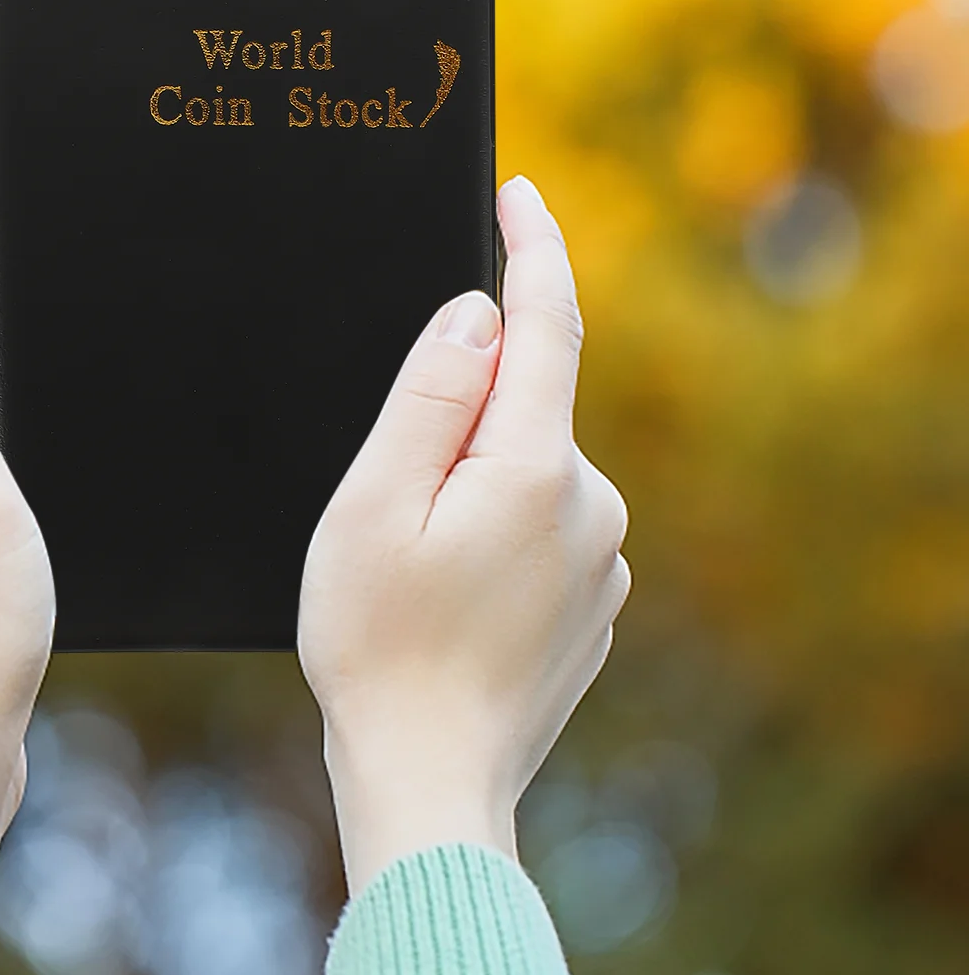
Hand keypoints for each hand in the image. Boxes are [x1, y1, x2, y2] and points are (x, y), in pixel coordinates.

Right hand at [298, 176, 628, 893]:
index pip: (546, 324)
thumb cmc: (377, 643)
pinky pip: (538, 524)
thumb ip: (430, 397)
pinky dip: (492, 528)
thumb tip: (477, 317)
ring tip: (407, 570)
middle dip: (459, 413)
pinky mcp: (592, 600)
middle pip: (523, 405)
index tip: (520, 193)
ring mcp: (599, 558)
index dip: (533, 250)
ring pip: (525, 468)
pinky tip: (445, 598)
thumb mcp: (373, 504)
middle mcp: (589, 504)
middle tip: (383, 500)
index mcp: (532, 468)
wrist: (430, 781)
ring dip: (469, 481)